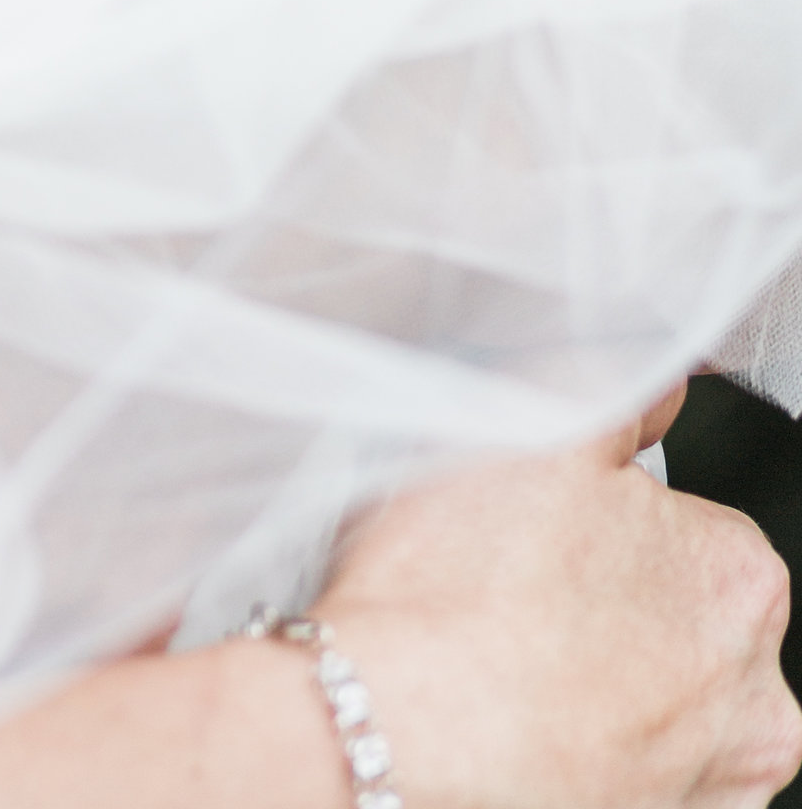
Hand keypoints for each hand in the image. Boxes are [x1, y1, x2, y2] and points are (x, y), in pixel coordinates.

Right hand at [316, 410, 798, 808]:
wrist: (384, 727)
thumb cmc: (453, 583)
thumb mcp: (535, 422)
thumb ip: (625, 387)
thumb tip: (667, 374)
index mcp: (742, 579)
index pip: (690, 528)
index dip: (605, 521)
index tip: (544, 532)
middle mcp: (757, 703)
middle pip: (686, 627)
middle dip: (619, 610)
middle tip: (520, 596)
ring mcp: (710, 791)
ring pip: (664, 716)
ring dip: (608, 694)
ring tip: (512, 667)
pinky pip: (636, 786)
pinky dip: (591, 763)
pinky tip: (527, 730)